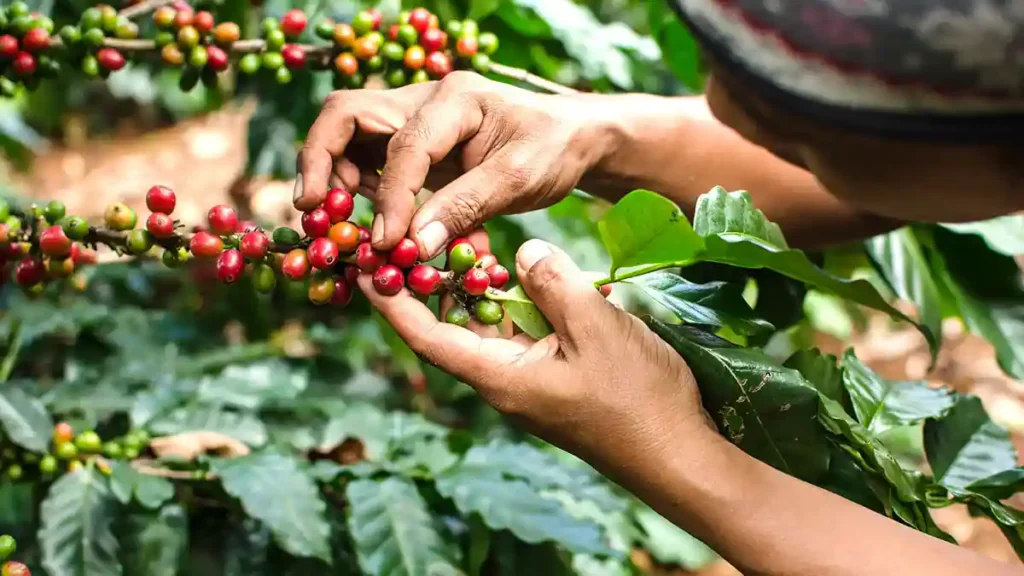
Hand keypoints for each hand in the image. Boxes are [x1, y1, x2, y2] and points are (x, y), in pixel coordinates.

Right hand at [295, 72, 618, 260]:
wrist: (573, 138)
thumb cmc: (554, 150)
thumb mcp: (519, 179)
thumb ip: (465, 208)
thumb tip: (413, 246)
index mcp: (454, 99)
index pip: (403, 145)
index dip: (390, 197)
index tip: (386, 243)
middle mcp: (423, 101)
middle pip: (346, 116)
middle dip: (321, 162)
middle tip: (313, 212)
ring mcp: (414, 121)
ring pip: (349, 139)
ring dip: (336, 180)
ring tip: (338, 224)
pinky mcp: (415, 147)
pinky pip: (371, 164)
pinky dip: (364, 194)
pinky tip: (375, 227)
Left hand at [358, 237, 715, 473]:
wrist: (678, 452)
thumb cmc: (636, 398)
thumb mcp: (594, 327)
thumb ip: (553, 282)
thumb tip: (522, 252)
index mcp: (499, 377)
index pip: (427, 336)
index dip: (392, 302)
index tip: (365, 266)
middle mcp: (505, 381)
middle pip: (453, 328)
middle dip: (434, 283)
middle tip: (418, 235)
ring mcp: (530, 382)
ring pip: (490, 329)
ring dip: (479, 290)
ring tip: (466, 243)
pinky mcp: (555, 379)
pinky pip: (522, 335)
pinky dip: (516, 303)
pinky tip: (526, 275)